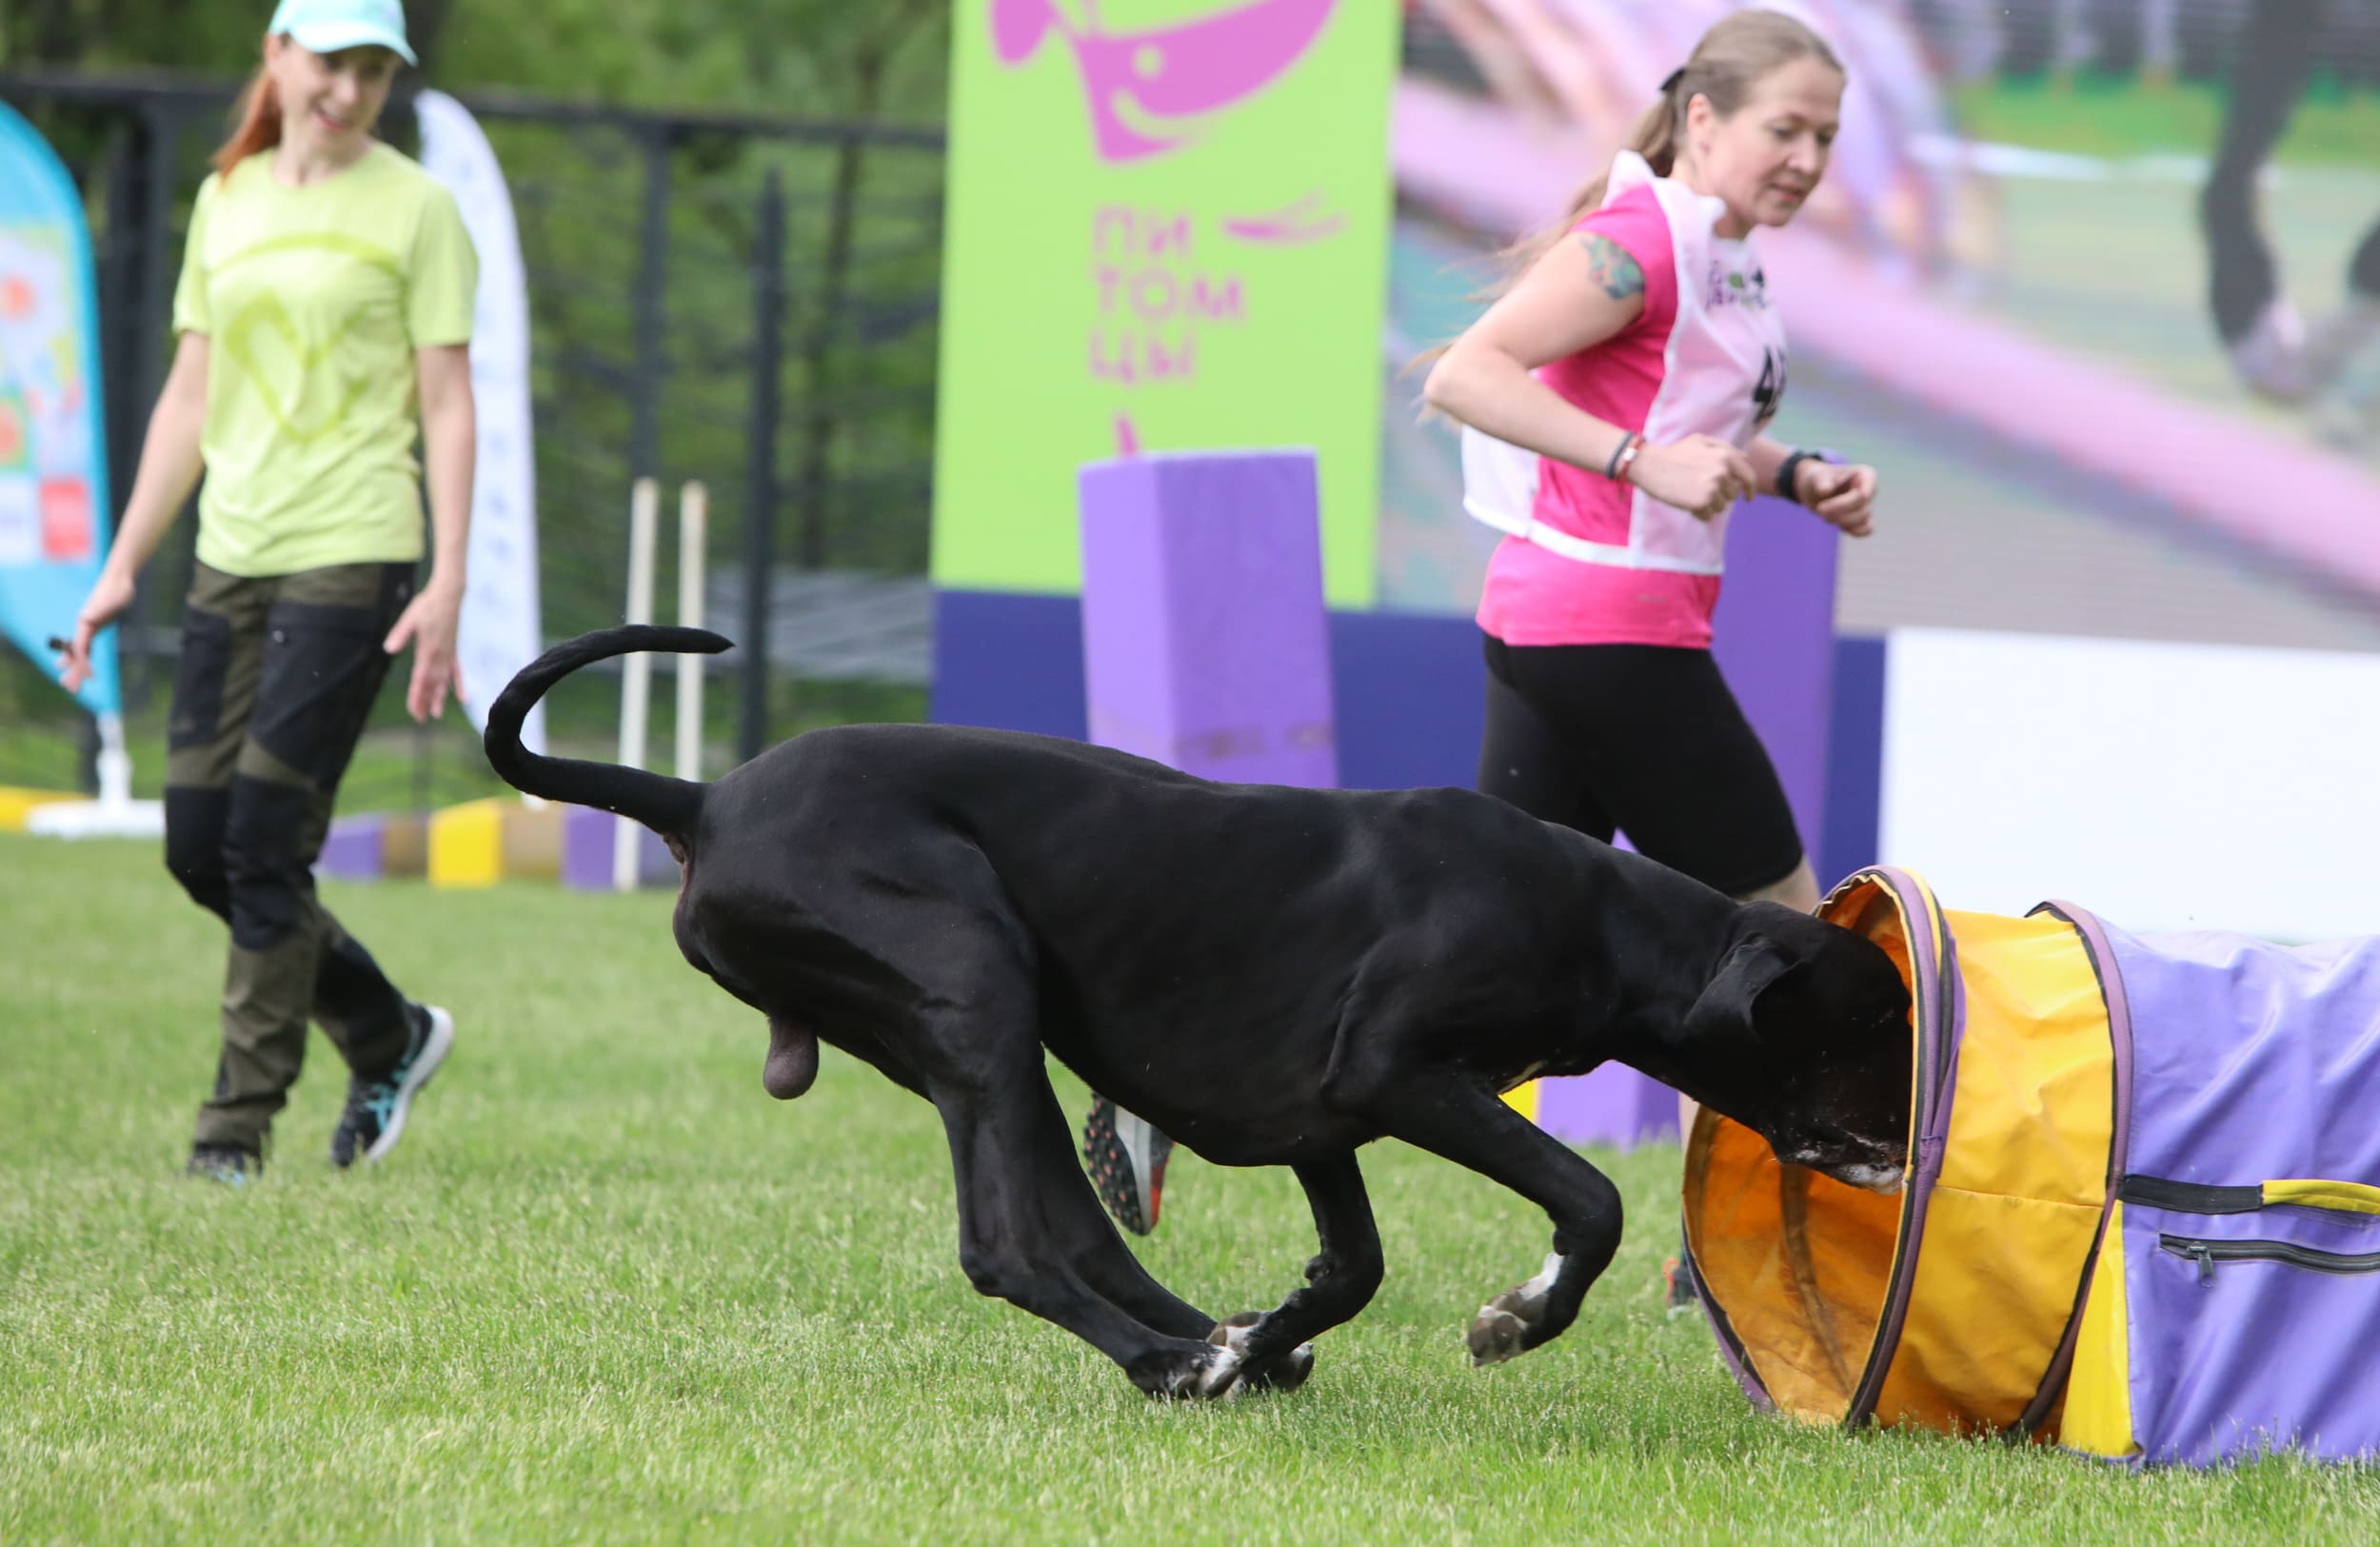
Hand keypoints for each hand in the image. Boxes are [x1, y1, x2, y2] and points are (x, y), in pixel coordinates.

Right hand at [55, 567, 136, 693]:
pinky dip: (84, 656)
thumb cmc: (118, 589)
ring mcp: (90, 625)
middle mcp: (84, 625)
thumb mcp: (112, 600)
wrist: (120, 579)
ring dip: (75, 666)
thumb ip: (99, 609)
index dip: (83, 664)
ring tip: (70, 682)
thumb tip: (85, 618)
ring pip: (79, 650)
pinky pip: (87, 644)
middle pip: (76, 652)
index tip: (89, 678)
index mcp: (85, 622)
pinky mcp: (97, 625)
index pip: (80, 648)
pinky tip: (83, 663)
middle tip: (70, 689)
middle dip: (73, 671)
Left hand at [383, 581, 464, 721]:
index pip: (421, 679)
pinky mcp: (454, 650)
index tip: (413, 711)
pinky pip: (457, 672)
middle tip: (419, 718)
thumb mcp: (410, 618)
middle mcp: (440, 656)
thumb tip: (388, 649)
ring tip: (436, 714)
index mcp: (428, 650)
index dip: (416, 696)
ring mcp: (449, 654)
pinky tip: (462, 699)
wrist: (449, 595)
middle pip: (432, 684)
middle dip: (425, 701)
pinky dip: (459, 685)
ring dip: (439, 698)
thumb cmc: (427, 605)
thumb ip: (400, 634)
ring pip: (444, 681)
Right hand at [1629, 434, 1757, 521]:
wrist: (1650, 465)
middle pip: (1732, 495)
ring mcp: (1713, 487)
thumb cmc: (1674, 453)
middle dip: (1719, 495)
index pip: (1749, 477)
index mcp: (1726, 456)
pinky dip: (1697, 513)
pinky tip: (1685, 501)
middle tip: (1700, 489)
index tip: (1748, 499)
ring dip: (1708, 505)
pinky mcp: (1702, 502)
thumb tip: (1745, 459)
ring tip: (1690, 493)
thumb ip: (1724, 448)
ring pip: (1720, 507)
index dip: (1750, 490)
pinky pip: (1707, 516)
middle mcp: (1723, 471)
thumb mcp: (1700, 441)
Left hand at [1797, 461, 1878, 537]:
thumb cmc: (1818, 479)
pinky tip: (1838, 524)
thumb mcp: (1817, 476)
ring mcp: (1868, 505)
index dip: (1847, 503)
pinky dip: (1851, 530)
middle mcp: (1870, 490)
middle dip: (1838, 512)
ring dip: (1841, 521)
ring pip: (1862, 521)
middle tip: (1819, 509)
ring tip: (1824, 515)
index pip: (1863, 494)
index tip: (1829, 504)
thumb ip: (1821, 481)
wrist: (1814, 490)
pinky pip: (1865, 530)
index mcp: (1865, 474)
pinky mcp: (1863, 519)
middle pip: (1861, 509)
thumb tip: (1824, 491)